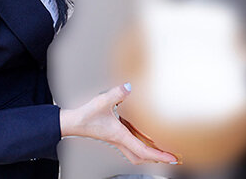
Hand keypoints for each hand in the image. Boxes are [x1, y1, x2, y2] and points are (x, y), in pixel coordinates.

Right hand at [59, 83, 178, 164]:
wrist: (73, 123)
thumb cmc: (86, 115)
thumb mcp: (102, 101)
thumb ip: (117, 93)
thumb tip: (129, 87)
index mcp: (121, 136)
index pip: (144, 151)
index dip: (160, 156)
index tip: (173, 159)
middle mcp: (120, 141)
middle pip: (141, 158)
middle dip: (156, 159)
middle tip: (170, 157)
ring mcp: (116, 140)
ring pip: (135, 154)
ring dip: (148, 155)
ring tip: (160, 150)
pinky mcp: (113, 136)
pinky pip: (130, 146)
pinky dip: (140, 146)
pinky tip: (142, 137)